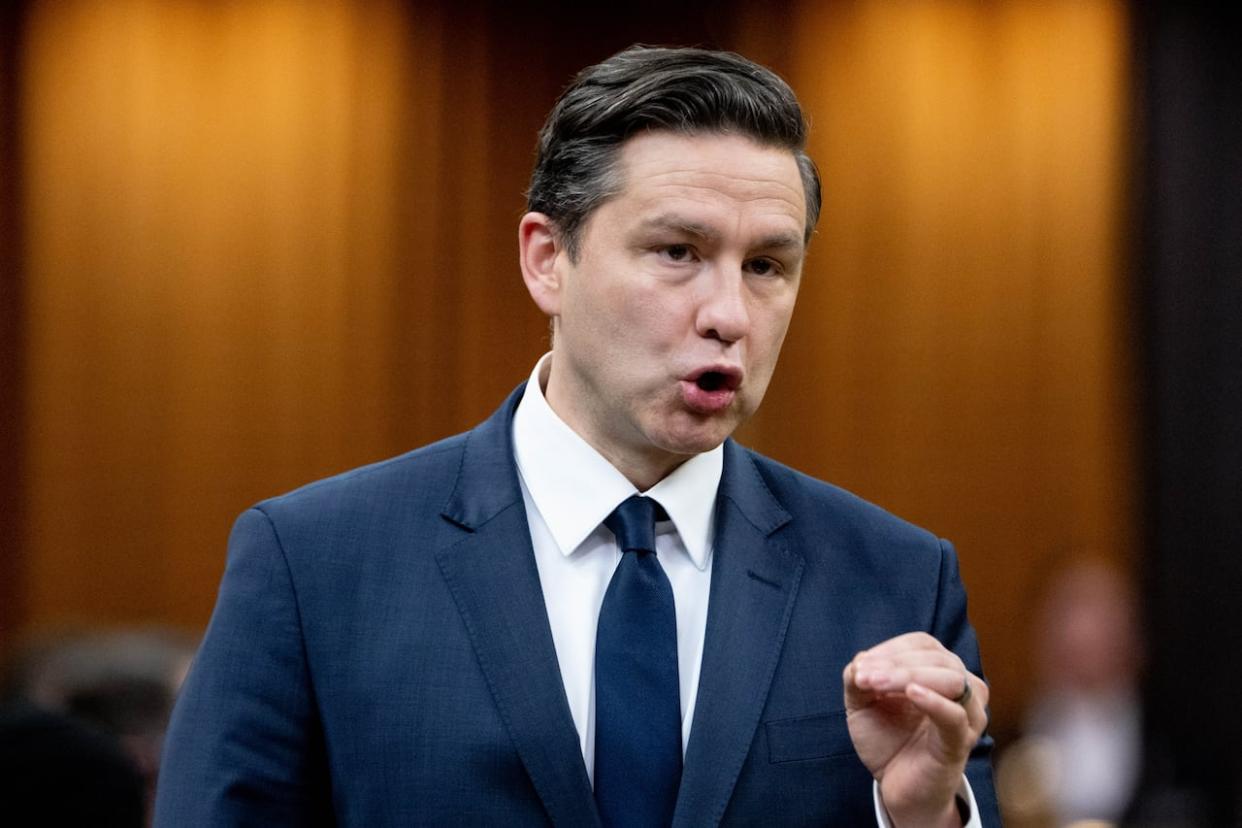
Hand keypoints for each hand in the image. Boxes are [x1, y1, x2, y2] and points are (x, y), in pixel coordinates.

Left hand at [842, 632, 988, 827]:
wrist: (896, 787)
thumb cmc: (887, 739)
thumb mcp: (862, 703)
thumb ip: (857, 677)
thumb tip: (861, 659)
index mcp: (938, 671)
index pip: (922, 644)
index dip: (891, 648)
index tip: (861, 665)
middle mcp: (961, 687)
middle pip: (937, 658)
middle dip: (895, 663)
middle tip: (863, 676)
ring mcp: (966, 715)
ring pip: (951, 680)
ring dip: (909, 676)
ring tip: (876, 684)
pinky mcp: (961, 742)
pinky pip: (955, 716)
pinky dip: (935, 701)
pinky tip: (912, 693)